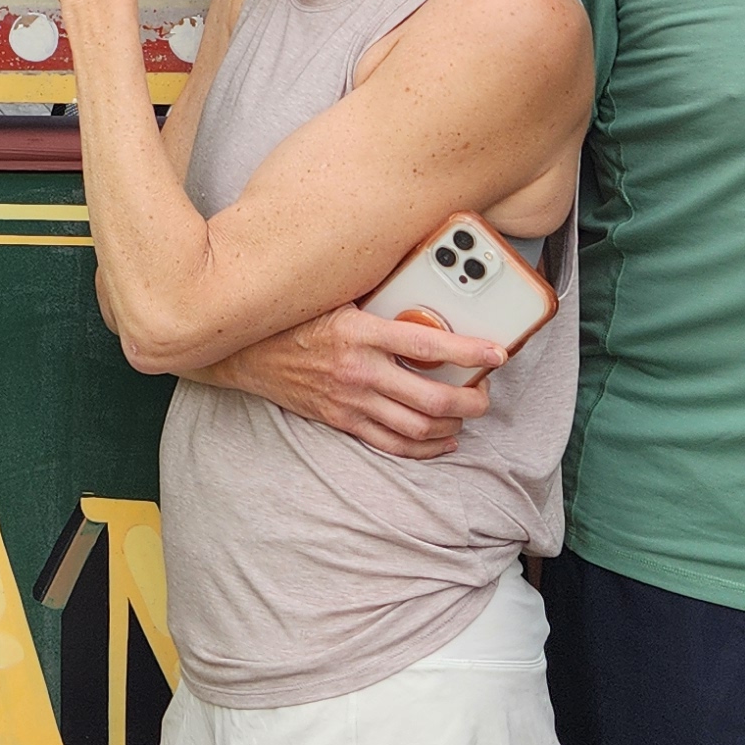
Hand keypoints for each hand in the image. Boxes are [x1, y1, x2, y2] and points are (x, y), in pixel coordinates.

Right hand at [209, 306, 504, 457]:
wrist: (246, 352)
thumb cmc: (294, 318)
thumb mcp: (337, 297)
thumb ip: (379, 302)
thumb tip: (426, 296)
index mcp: (360, 332)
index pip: (427, 344)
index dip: (469, 351)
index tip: (497, 352)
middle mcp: (358, 371)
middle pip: (431, 399)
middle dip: (470, 401)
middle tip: (484, 393)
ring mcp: (350, 401)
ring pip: (417, 428)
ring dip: (452, 427)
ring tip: (465, 415)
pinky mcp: (342, 421)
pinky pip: (392, 445)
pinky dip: (424, 448)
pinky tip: (442, 440)